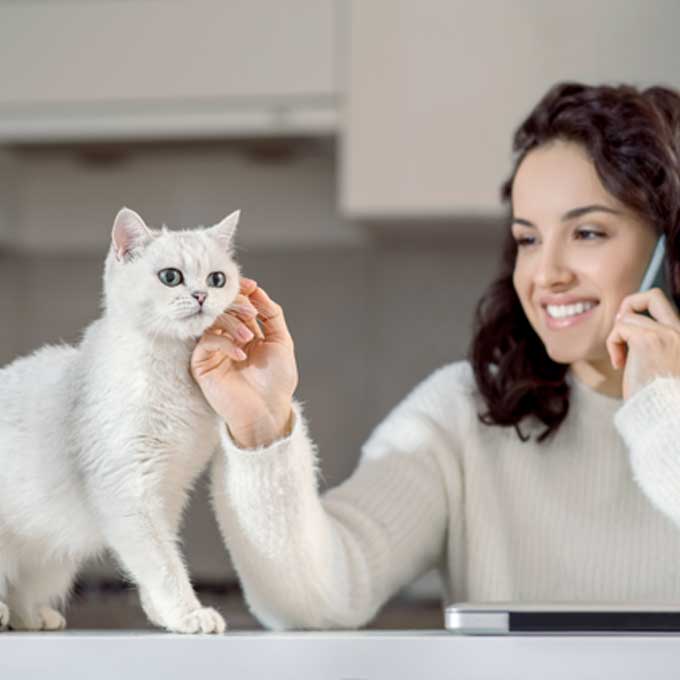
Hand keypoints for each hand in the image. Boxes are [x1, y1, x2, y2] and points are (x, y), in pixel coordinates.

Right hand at [190, 278, 297, 446]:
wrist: (268, 412)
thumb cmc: (277, 381)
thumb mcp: (282, 342)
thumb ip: (272, 315)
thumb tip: (257, 291)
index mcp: (246, 331)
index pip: (238, 304)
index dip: (242, 291)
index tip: (250, 285)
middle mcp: (227, 337)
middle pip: (223, 308)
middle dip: (237, 305)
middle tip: (250, 312)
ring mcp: (214, 350)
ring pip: (213, 322)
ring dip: (232, 324)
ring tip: (249, 338)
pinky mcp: (202, 364)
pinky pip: (206, 342)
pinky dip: (224, 343)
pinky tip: (241, 355)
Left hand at [606, 287, 679, 399]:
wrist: (667, 416)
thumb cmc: (661, 401)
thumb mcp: (664, 368)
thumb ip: (654, 349)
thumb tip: (629, 333)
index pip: (664, 308)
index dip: (643, 314)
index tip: (631, 337)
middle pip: (653, 295)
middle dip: (630, 304)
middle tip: (621, 330)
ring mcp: (666, 334)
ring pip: (627, 316)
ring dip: (617, 337)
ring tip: (623, 360)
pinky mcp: (648, 340)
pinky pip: (619, 328)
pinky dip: (612, 344)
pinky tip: (620, 365)